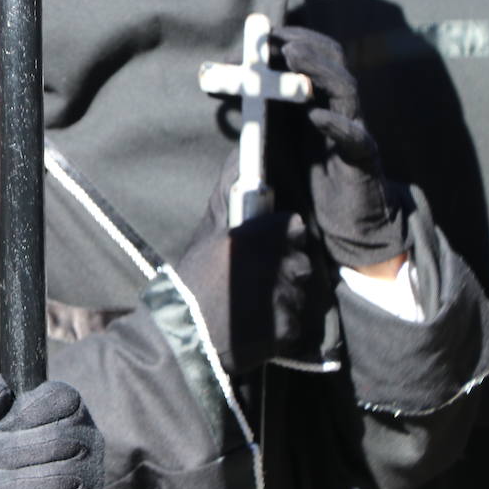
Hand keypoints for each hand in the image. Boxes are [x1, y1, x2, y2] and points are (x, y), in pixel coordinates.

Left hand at [0, 374, 103, 488]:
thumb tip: (1, 391)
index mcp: (70, 408)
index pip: (61, 398)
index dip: (25, 411)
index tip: (1, 424)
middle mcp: (89, 437)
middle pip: (56, 438)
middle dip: (11, 448)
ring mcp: (92, 472)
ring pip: (54, 475)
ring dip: (11, 479)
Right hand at [175, 152, 313, 373]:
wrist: (186, 334)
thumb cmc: (194, 278)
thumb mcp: (208, 233)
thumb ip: (228, 195)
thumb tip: (240, 154)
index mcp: (256, 237)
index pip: (294, 228)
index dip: (282, 237)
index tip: (268, 246)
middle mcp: (275, 265)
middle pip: (302, 261)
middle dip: (286, 269)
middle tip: (258, 280)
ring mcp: (283, 299)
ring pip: (301, 292)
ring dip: (285, 297)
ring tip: (256, 304)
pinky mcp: (286, 330)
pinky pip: (295, 321)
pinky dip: (281, 325)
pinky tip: (258, 325)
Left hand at [272, 26, 406, 269]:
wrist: (347, 223)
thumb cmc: (310, 174)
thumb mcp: (280, 135)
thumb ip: (259, 109)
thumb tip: (221, 83)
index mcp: (319, 98)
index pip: (309, 55)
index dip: (283, 41)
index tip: (253, 38)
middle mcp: (339, 108)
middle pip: (332, 60)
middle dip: (301, 44)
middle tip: (272, 38)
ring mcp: (355, 130)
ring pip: (347, 90)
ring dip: (319, 70)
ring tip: (293, 55)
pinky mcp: (364, 161)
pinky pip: (356, 139)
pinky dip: (338, 125)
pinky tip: (317, 116)